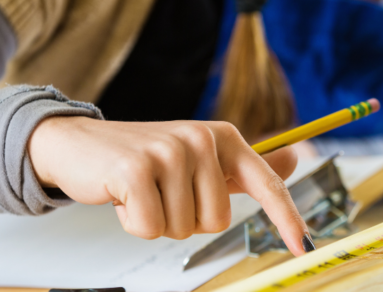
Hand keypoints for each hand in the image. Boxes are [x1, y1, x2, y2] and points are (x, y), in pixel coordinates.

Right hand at [28, 116, 311, 255]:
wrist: (79, 144)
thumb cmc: (145, 158)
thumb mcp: (200, 158)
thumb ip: (244, 167)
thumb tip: (293, 161)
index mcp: (224, 137)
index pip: (265, 184)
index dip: (286, 217)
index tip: (304, 245)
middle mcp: (202, 139)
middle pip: (217, 220)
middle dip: (187, 219)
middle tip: (162, 193)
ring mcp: (169, 152)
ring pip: (184, 228)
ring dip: (158, 221)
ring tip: (141, 191)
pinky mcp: (136, 169)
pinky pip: (149, 228)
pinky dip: (132, 223)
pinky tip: (122, 196)